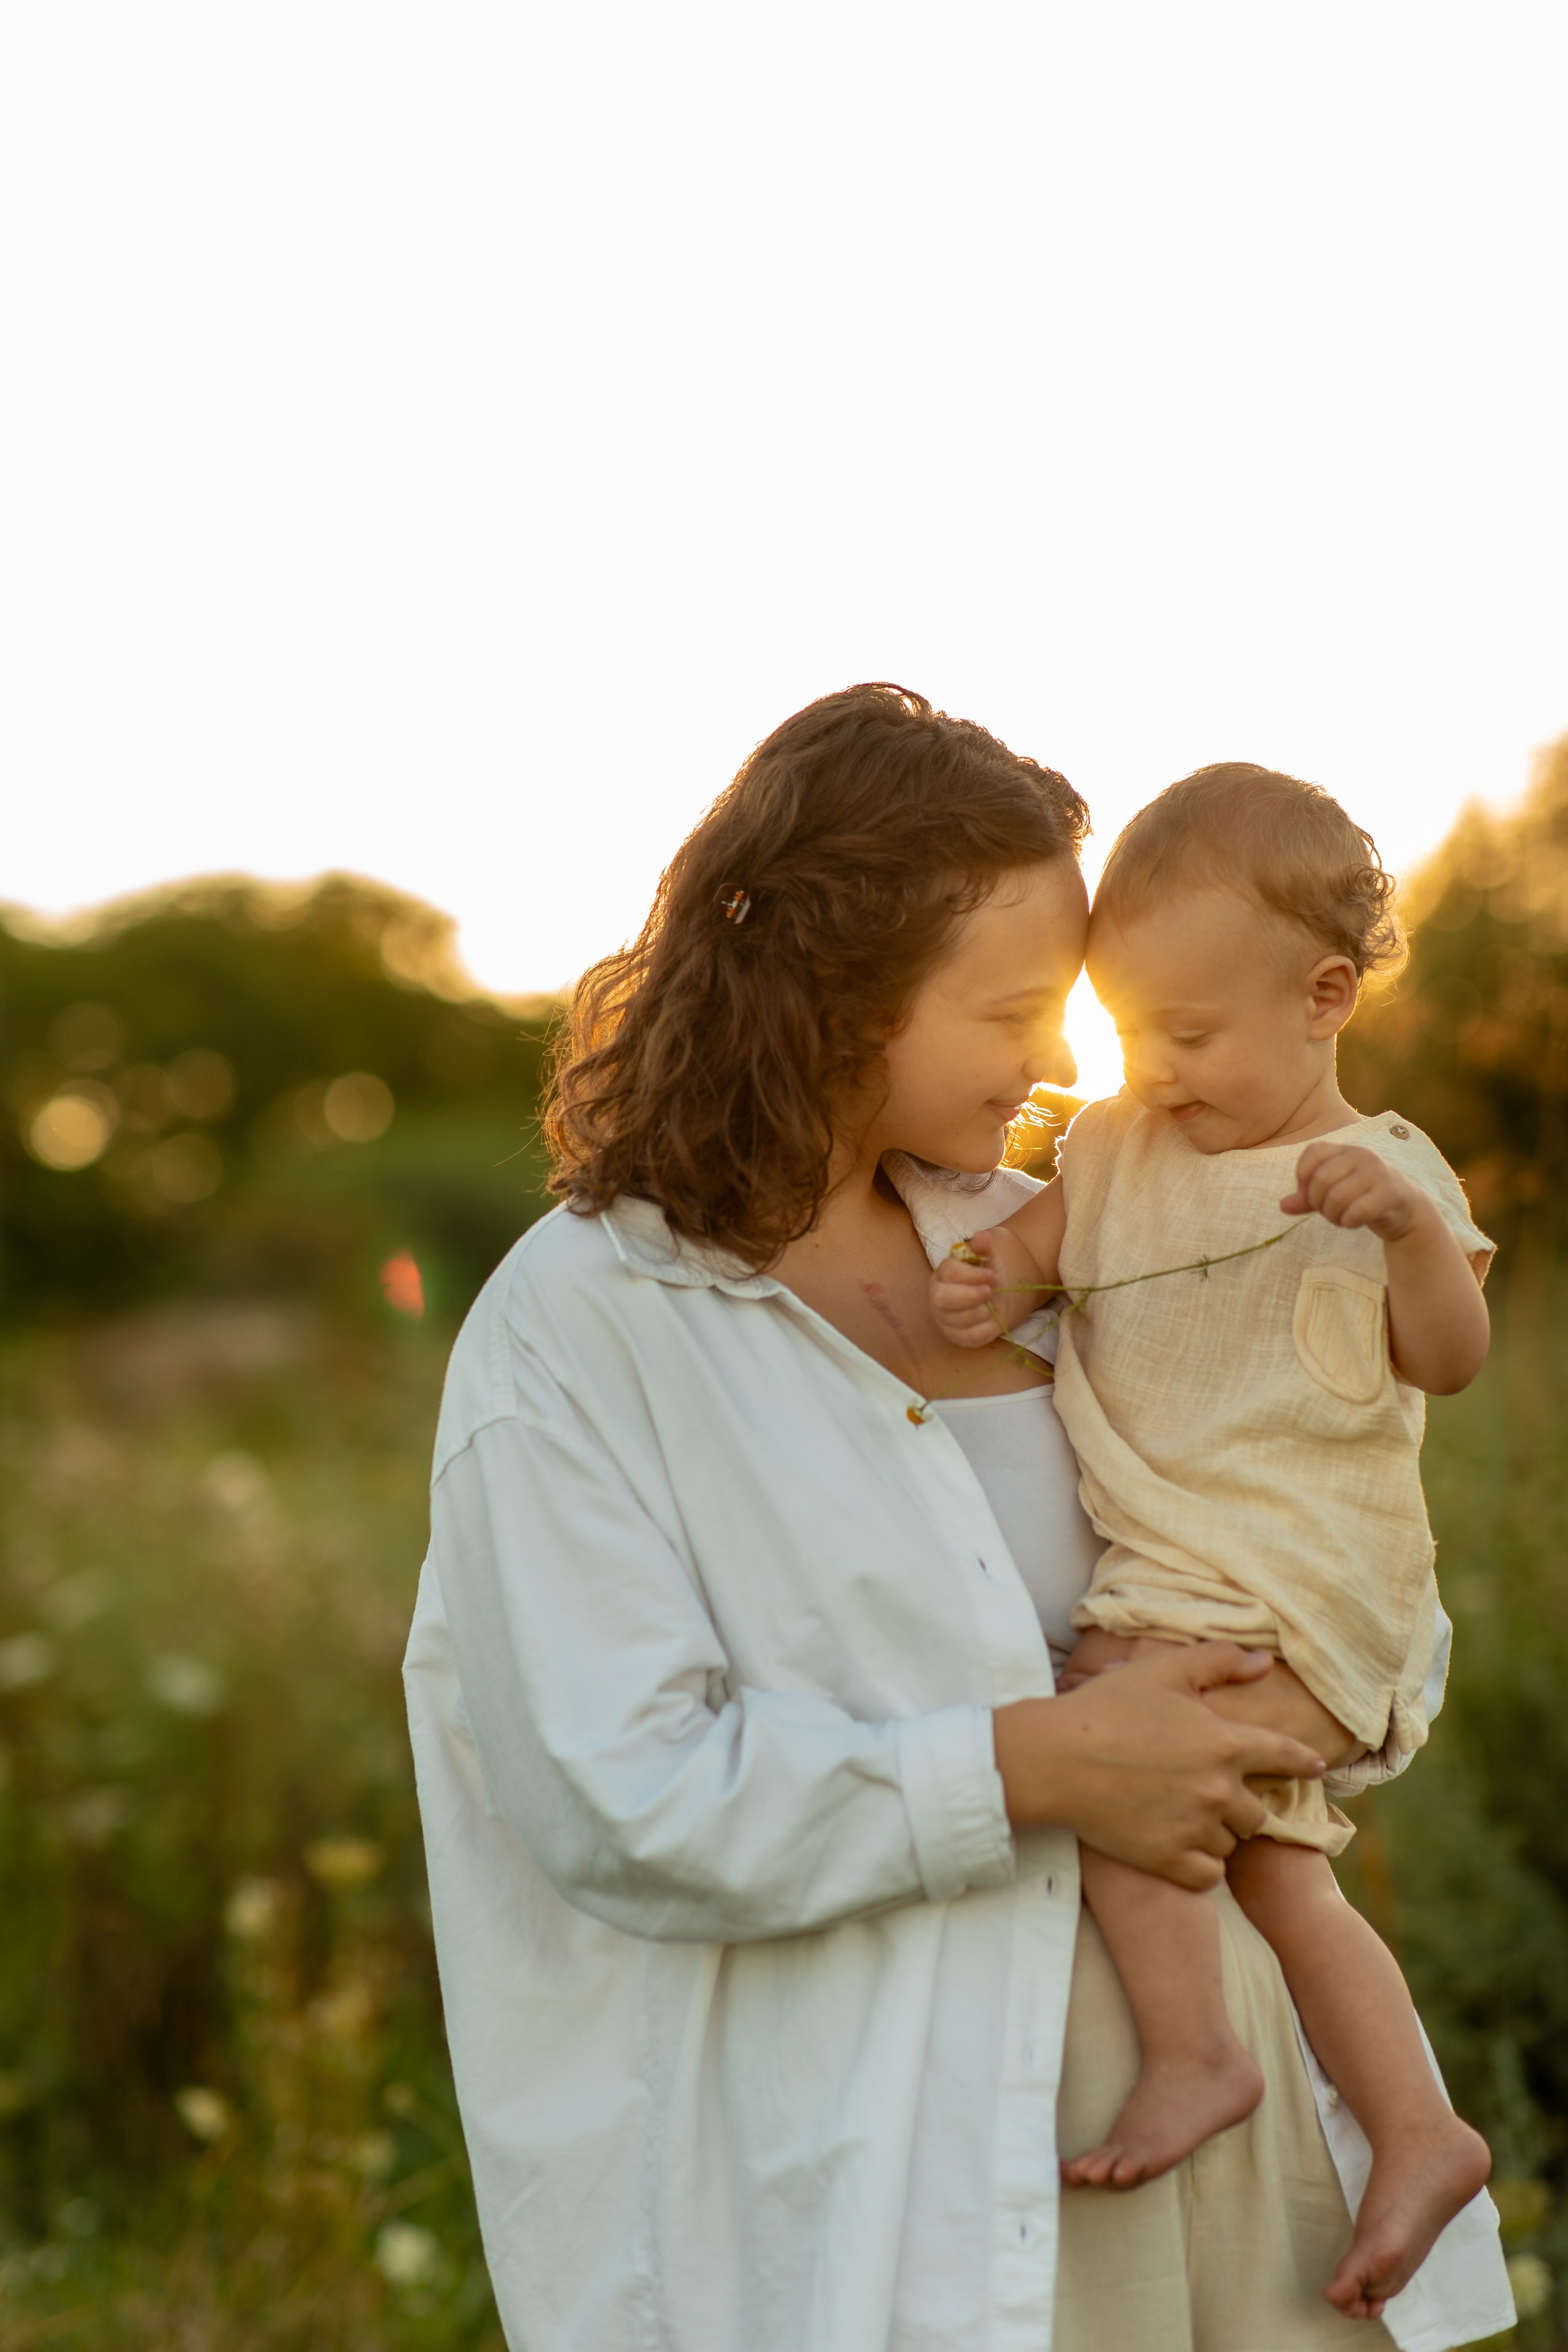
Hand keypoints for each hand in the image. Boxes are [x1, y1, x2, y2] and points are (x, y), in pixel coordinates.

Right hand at [929, 1232, 1005, 1349]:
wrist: (994, 1301)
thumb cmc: (985, 1279)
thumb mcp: (987, 1261)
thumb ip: (983, 1248)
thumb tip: (983, 1235)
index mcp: (942, 1274)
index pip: (948, 1272)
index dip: (972, 1274)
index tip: (991, 1275)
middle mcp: (936, 1296)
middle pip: (942, 1298)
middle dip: (971, 1295)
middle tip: (989, 1292)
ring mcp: (943, 1318)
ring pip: (959, 1319)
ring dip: (983, 1311)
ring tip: (990, 1305)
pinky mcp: (954, 1337)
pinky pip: (970, 1337)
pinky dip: (986, 1328)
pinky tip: (991, 1319)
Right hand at [992, 1645, 1325, 1889]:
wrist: (1054, 1760)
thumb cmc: (1106, 1708)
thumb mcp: (1163, 1671)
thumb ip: (1219, 1662)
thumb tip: (1264, 1662)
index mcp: (1225, 1743)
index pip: (1285, 1756)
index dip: (1304, 1761)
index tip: (1316, 1767)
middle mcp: (1219, 1791)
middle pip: (1258, 1811)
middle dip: (1241, 1802)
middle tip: (1212, 1792)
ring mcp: (1195, 1829)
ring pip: (1230, 1843)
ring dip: (1217, 1832)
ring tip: (1188, 1816)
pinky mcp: (1168, 1861)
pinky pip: (1208, 1875)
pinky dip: (1200, 1865)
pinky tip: (1181, 1847)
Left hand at [1281, 1141, 1433, 1245]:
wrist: (1406, 1210)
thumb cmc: (1362, 1197)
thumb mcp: (1333, 1194)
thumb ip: (1307, 1198)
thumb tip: (1283, 1205)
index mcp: (1345, 1150)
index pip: (1313, 1153)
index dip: (1302, 1176)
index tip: (1308, 1194)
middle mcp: (1362, 1156)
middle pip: (1321, 1180)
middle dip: (1317, 1203)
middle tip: (1327, 1211)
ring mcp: (1377, 1173)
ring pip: (1337, 1197)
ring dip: (1332, 1215)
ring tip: (1340, 1218)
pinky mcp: (1390, 1193)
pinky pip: (1357, 1211)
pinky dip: (1348, 1222)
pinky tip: (1353, 1222)